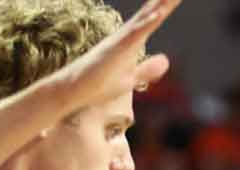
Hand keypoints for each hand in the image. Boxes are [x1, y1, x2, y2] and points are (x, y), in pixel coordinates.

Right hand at [51, 0, 179, 112]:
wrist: (72, 90)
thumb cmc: (98, 85)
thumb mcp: (130, 78)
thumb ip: (148, 69)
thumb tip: (166, 59)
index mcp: (132, 40)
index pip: (153, 17)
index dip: (166, 4)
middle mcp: (126, 34)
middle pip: (151, 11)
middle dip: (167, 0)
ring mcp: (121, 40)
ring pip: (145, 17)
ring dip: (161, 4)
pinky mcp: (116, 49)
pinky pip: (135, 34)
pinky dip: (147, 23)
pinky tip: (158, 13)